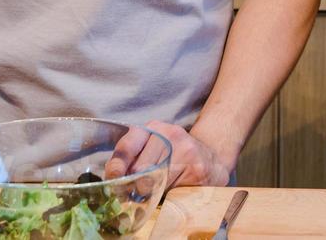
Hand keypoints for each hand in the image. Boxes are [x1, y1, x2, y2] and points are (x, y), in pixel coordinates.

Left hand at [106, 121, 232, 188]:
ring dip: (152, 195)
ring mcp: (186, 151)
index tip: (112, 180)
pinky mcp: (198, 169)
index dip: (116, 167)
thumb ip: (133, 160)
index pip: (127, 146)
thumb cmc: (176, 155)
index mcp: (153, 128)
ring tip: (160, 191)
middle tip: (137, 194)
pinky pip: (173, 192)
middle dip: (134, 187)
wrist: (212, 157)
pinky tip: (176, 191)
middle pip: (140, 170)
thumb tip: (113, 182)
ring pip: (156, 183)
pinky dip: (170, 198)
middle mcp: (169, 135)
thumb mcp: (153, 148)